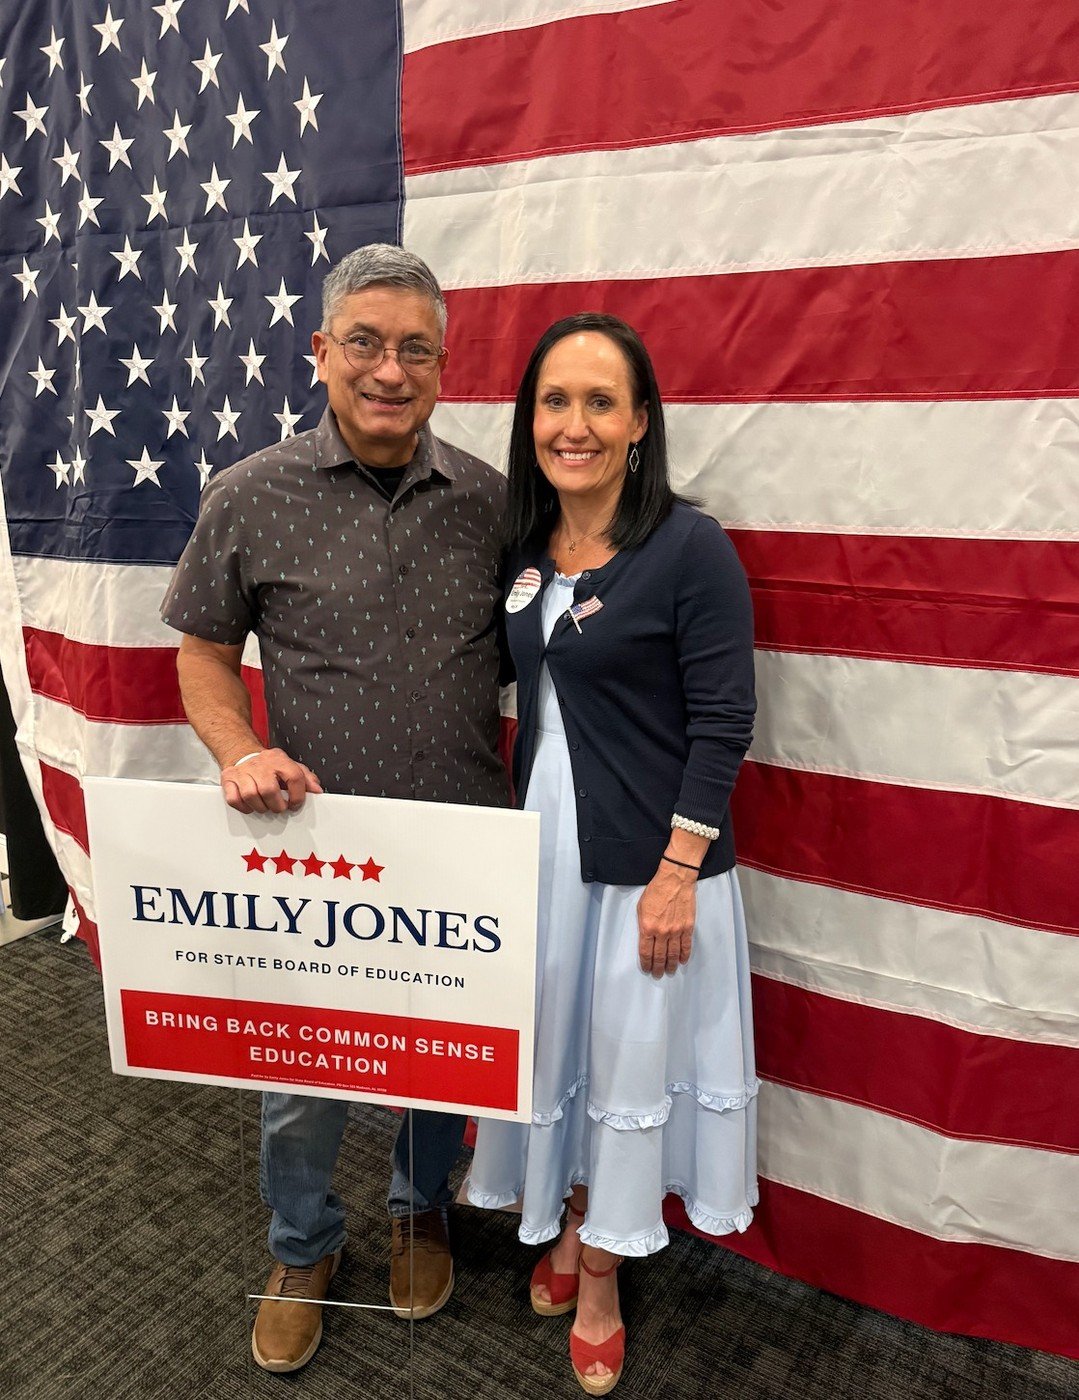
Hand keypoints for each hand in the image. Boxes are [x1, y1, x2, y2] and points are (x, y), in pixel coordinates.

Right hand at [220, 748, 322, 813]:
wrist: (243, 753)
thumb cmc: (269, 765)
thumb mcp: (290, 766)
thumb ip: (306, 778)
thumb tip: (317, 790)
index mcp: (279, 760)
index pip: (294, 777)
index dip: (297, 796)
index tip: (295, 804)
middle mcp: (260, 764)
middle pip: (269, 790)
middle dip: (277, 805)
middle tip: (279, 807)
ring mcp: (242, 771)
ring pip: (251, 796)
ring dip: (261, 807)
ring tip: (265, 806)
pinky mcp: (228, 779)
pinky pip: (234, 799)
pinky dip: (244, 807)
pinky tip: (251, 805)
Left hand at [636, 862, 695, 976]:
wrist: (675, 880)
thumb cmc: (656, 891)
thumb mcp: (641, 907)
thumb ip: (643, 925)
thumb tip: (646, 938)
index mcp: (647, 927)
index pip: (645, 952)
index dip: (646, 963)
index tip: (647, 969)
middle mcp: (661, 932)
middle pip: (659, 956)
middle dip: (658, 968)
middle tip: (658, 975)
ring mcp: (676, 930)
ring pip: (673, 954)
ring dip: (670, 965)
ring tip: (669, 972)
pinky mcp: (687, 927)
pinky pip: (686, 946)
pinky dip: (684, 956)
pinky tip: (682, 961)